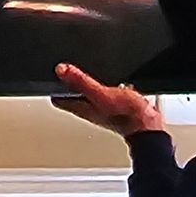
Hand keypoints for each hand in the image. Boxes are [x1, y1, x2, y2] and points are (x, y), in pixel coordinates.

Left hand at [51, 64, 168, 138]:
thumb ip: (81, 81)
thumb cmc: (126, 114)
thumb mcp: (101, 93)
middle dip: (66, 86)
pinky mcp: (115, 107)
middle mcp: (89, 110)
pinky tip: (106, 83)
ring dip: (83, 88)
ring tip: (79, 77)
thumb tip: (62, 70)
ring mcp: (102, 110)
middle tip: (60, 76)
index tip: (48, 79)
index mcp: (82, 108)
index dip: (53, 88)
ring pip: (87, 97)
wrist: (147, 126)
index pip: (59, 99)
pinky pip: (103, 96)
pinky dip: (101, 89)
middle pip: (71, 98)